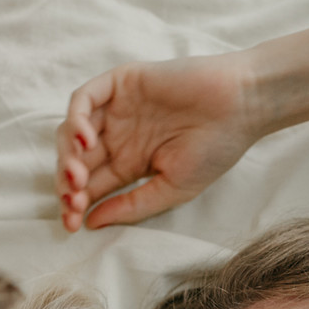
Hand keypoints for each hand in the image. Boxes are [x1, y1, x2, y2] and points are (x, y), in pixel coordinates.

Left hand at [55, 51, 265, 230]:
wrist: (241, 106)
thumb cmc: (214, 149)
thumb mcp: (172, 189)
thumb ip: (131, 206)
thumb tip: (89, 223)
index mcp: (128, 163)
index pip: (90, 186)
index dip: (76, 205)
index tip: (72, 225)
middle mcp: (118, 136)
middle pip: (75, 161)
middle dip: (68, 184)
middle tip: (73, 201)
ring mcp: (117, 109)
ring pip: (71, 131)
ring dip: (67, 156)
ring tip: (78, 176)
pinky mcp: (121, 83)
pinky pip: (84, 99)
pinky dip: (76, 119)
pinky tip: (86, 141)